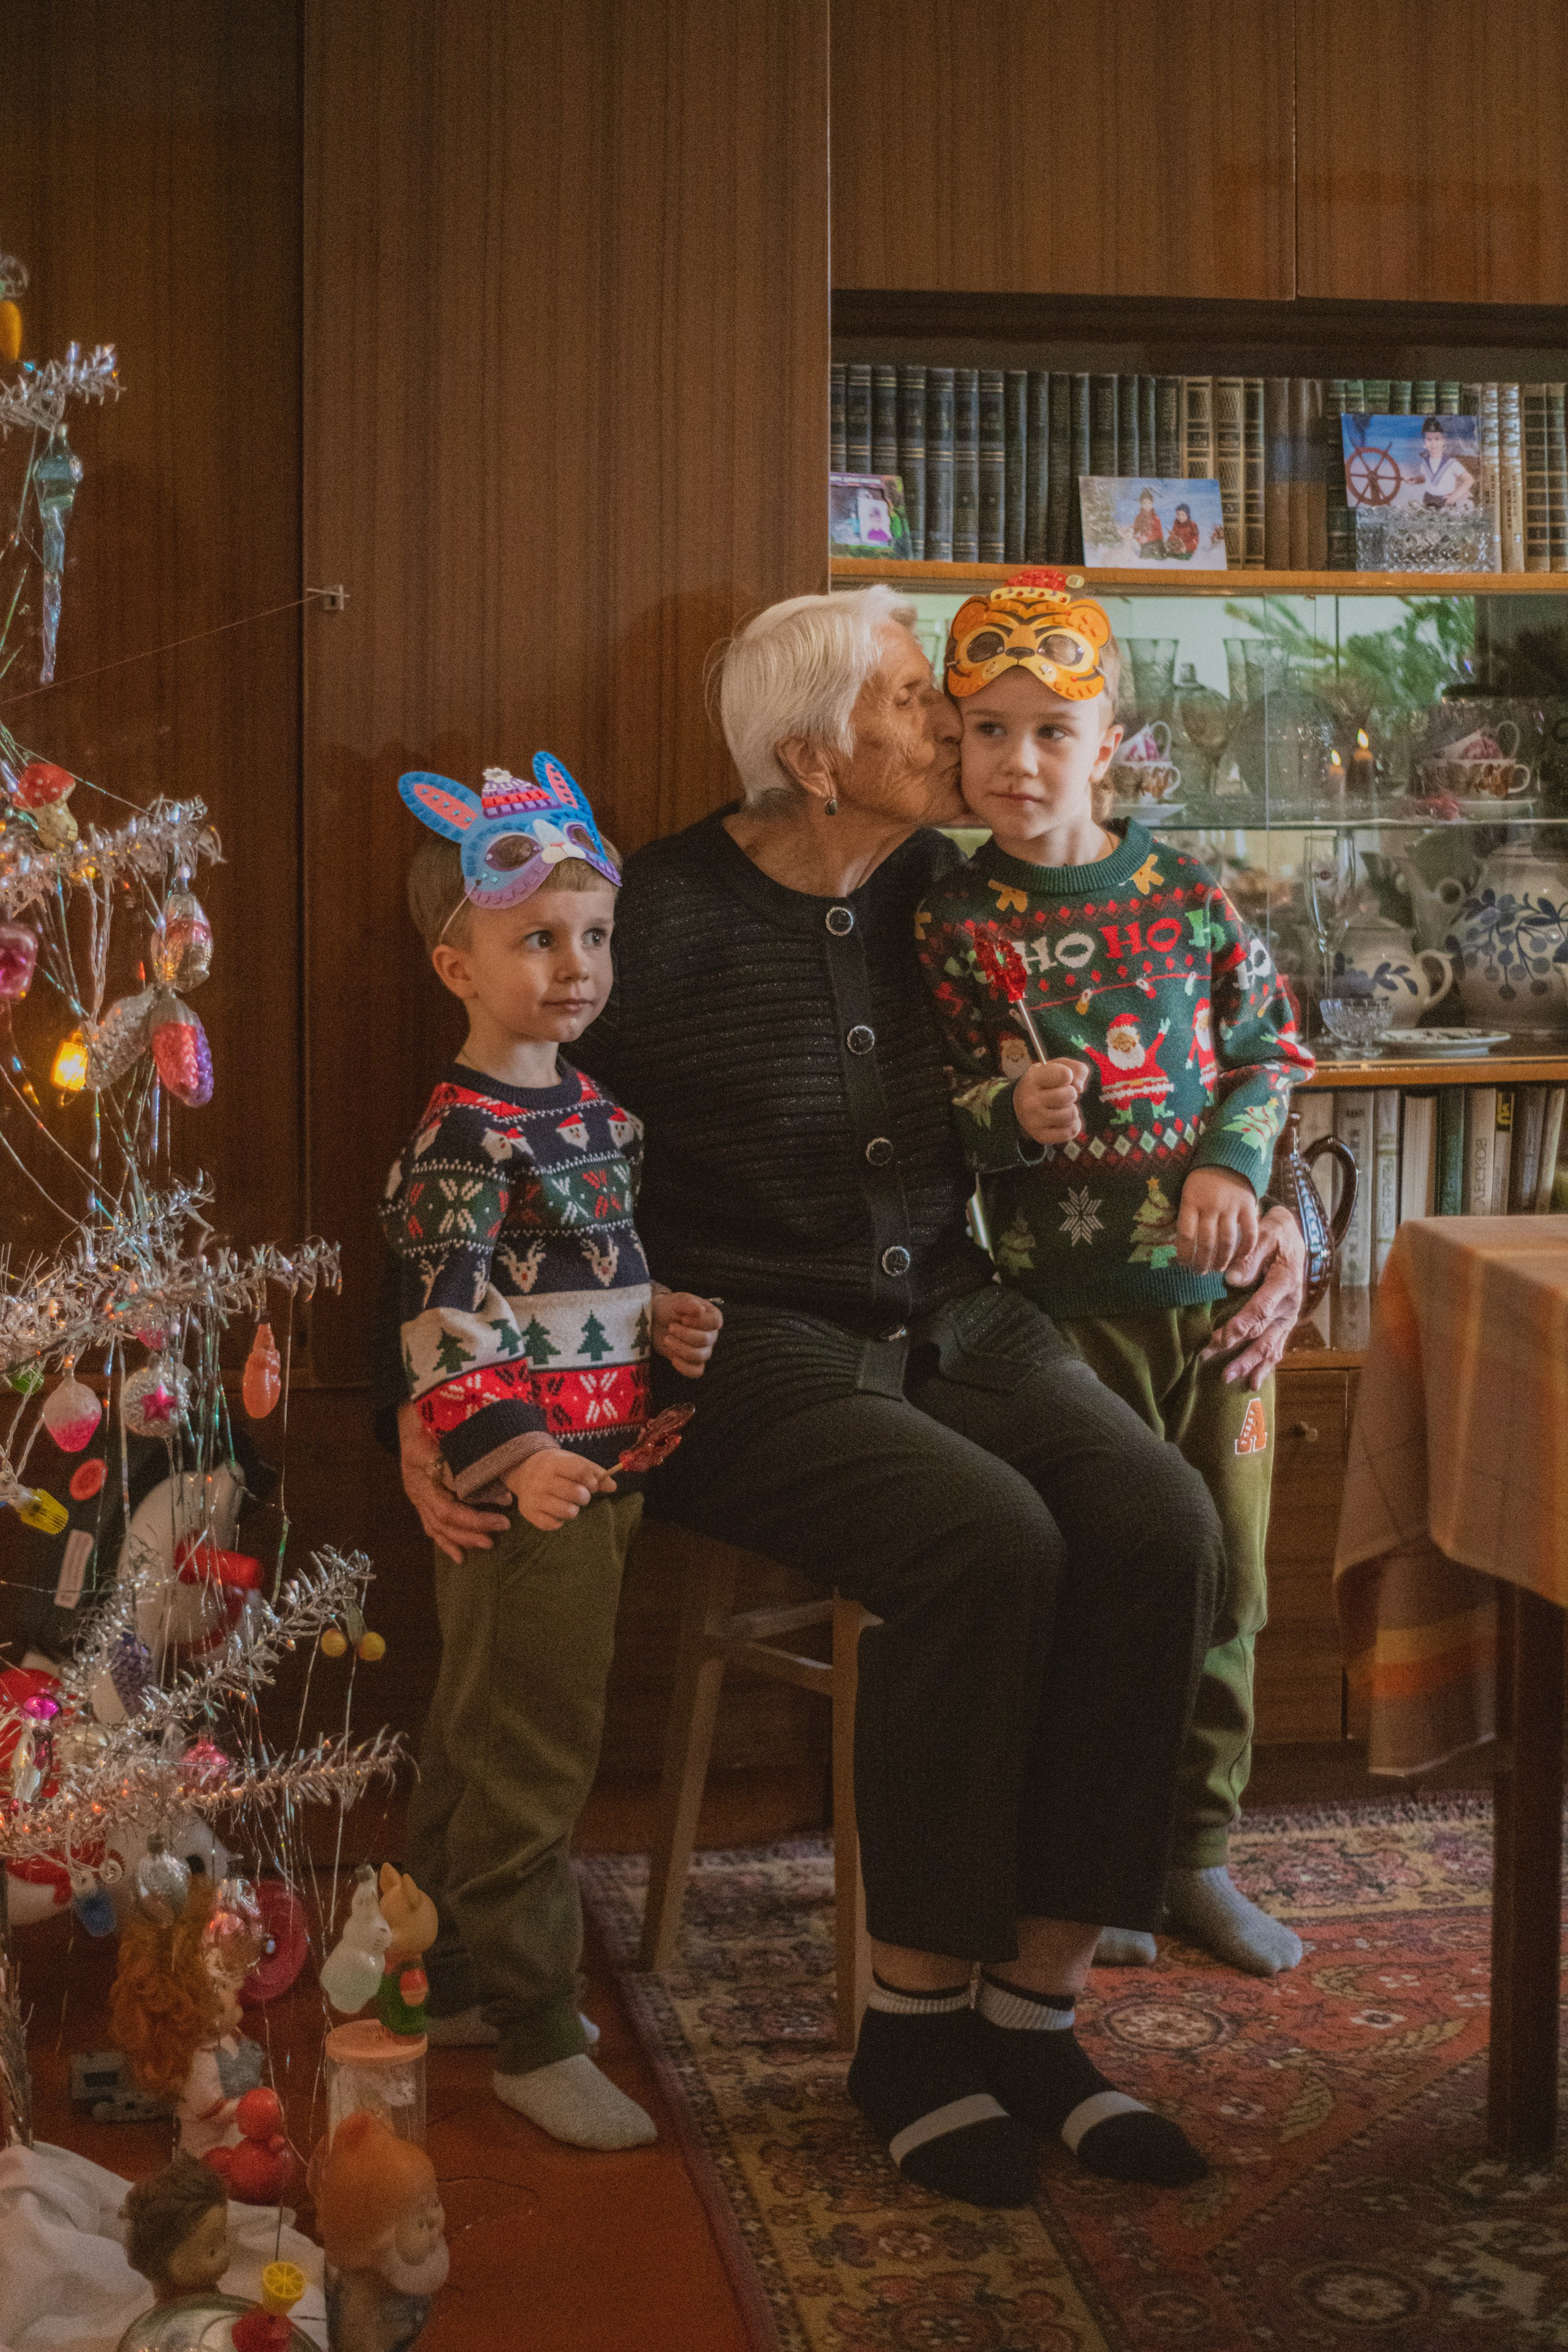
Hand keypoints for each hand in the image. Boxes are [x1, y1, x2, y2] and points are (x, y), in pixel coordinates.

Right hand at [398, 1401, 510, 1563]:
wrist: (410, 1411)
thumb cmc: (432, 1416)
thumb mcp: (446, 1428)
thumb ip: (463, 1454)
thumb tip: (491, 1479)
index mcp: (422, 1469)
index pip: (448, 1506)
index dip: (475, 1516)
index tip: (504, 1515)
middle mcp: (416, 1485)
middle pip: (443, 1519)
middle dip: (473, 1529)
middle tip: (502, 1528)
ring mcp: (415, 1493)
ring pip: (435, 1525)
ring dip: (461, 1538)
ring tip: (486, 1544)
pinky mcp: (417, 1496)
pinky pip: (429, 1524)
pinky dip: (445, 1540)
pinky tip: (459, 1555)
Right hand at [505, 1448, 617, 1530]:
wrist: (524, 1468)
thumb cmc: (556, 1466)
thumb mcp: (573, 1461)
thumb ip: (594, 1473)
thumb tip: (613, 1487)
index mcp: (555, 1463)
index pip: (579, 1471)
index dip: (591, 1480)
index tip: (592, 1485)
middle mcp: (542, 1479)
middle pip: (575, 1492)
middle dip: (584, 1496)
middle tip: (581, 1495)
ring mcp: (534, 1497)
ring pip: (566, 1511)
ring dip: (573, 1510)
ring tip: (569, 1504)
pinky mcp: (529, 1512)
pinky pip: (550, 1524)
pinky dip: (558, 1521)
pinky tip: (556, 1512)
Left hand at [652, 1290, 722, 1377]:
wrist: (655, 1320)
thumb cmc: (669, 1308)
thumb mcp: (677, 1301)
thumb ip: (688, 1304)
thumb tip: (700, 1309)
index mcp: (711, 1316)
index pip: (715, 1322)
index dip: (699, 1322)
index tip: (683, 1319)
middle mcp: (711, 1334)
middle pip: (705, 1340)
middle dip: (684, 1334)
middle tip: (670, 1327)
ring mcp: (703, 1350)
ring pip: (699, 1356)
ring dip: (680, 1348)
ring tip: (667, 1339)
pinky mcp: (692, 1362)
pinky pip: (696, 1371)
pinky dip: (685, 1367)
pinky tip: (673, 1359)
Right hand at [1013, 1057, 1089, 1146]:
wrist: (1021, 1105)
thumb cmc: (1044, 1083)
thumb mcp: (1057, 1067)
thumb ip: (1076, 1069)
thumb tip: (1080, 1087)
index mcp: (1032, 1079)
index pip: (1065, 1075)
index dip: (1068, 1076)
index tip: (1061, 1079)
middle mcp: (1029, 1101)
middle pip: (1070, 1095)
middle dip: (1071, 1094)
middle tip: (1061, 1095)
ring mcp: (1033, 1121)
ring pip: (1072, 1114)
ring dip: (1072, 1110)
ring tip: (1061, 1107)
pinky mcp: (1041, 1136)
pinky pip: (1071, 1131)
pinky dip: (1073, 1125)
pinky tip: (1063, 1120)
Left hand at [1177, 1166, 1259, 1275]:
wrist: (1227, 1159)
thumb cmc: (1202, 1183)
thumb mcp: (1187, 1194)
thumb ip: (1187, 1216)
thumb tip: (1180, 1247)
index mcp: (1191, 1201)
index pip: (1186, 1235)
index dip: (1184, 1254)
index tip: (1184, 1265)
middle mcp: (1210, 1205)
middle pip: (1206, 1242)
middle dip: (1202, 1262)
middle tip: (1200, 1272)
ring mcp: (1230, 1205)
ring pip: (1227, 1241)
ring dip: (1222, 1259)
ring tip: (1218, 1269)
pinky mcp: (1248, 1205)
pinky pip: (1249, 1231)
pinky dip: (1246, 1247)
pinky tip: (1241, 1257)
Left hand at [1200, 1204, 1304, 1389]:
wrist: (1294, 1238)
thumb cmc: (1275, 1235)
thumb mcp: (1265, 1235)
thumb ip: (1250, 1255)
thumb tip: (1233, 1279)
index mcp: (1285, 1283)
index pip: (1260, 1310)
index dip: (1240, 1326)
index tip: (1220, 1339)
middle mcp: (1289, 1305)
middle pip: (1264, 1335)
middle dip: (1242, 1354)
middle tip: (1221, 1371)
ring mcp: (1289, 1316)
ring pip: (1272, 1346)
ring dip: (1252, 1365)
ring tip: (1232, 1380)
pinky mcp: (1285, 1321)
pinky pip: (1277, 1346)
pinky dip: (1266, 1365)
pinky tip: (1253, 1381)